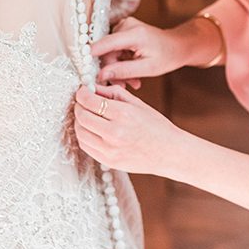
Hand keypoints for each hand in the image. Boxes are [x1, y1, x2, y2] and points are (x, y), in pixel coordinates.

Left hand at [72, 84, 187, 174]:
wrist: (169, 153)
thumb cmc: (156, 127)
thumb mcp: (137, 104)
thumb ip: (113, 93)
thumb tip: (93, 88)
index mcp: (123, 114)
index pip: (89, 101)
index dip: (81, 93)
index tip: (82, 91)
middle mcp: (114, 133)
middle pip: (81, 116)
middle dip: (78, 106)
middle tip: (82, 102)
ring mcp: (110, 149)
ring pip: (80, 132)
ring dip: (79, 121)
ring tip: (86, 116)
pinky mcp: (108, 161)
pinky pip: (85, 146)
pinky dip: (83, 136)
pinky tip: (91, 130)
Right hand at [90, 16, 184, 83]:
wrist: (178, 46)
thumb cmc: (167, 56)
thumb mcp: (147, 69)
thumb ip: (123, 71)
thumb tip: (101, 75)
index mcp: (134, 33)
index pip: (106, 43)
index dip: (91, 56)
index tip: (83, 69)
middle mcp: (126, 25)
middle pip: (107, 50)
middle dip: (112, 70)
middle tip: (123, 86)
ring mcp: (124, 25)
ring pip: (110, 52)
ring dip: (118, 68)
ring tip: (132, 81)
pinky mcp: (123, 30)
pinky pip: (114, 49)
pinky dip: (121, 61)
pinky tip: (131, 72)